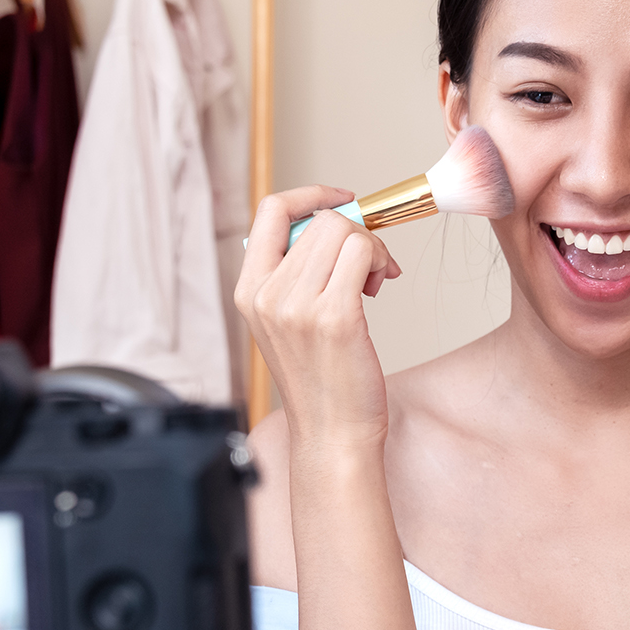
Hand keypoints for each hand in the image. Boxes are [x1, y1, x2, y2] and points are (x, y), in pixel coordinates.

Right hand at [237, 186, 402, 453]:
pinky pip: (364, 254)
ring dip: (373, 248)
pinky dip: (381, 261)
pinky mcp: (335, 317)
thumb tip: (340, 227)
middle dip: (357, 232)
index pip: (270, 211)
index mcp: (248, 290)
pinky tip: (380, 286)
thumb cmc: (321, 380)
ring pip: (346, 233)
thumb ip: (299, 274)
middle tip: (371, 264)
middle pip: (320, 221)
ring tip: (375, 280)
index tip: (342, 200)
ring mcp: (298, 306)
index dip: (311, 195)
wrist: (332, 433)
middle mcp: (267, 294)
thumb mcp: (288, 322)